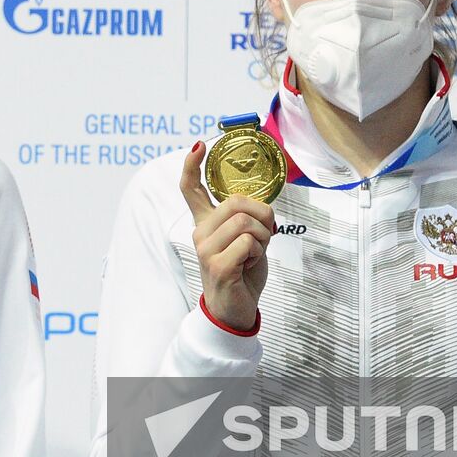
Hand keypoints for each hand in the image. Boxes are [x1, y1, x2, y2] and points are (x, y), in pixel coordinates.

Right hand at [179, 140, 275, 331]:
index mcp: (205, 224)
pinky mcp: (217, 265)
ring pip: (245, 222)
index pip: (191, 189)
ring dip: (263, 237)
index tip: (199, 145)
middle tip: (266, 234)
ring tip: (255, 254)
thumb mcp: (246, 241)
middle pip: (236, 202)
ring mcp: (205, 249)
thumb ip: (247, 220)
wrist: (235, 311)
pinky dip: (259, 253)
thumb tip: (263, 206)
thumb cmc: (242, 274)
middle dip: (262, 215)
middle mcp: (200, 233)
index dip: (193, 165)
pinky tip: (249, 266)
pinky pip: (249, 243)